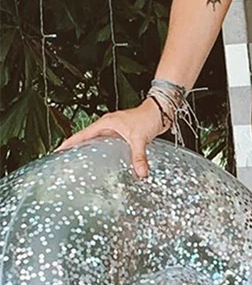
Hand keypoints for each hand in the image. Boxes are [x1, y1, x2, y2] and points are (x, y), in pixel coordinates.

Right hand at [53, 98, 168, 178]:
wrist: (162, 110)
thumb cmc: (148, 117)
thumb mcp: (140, 138)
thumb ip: (139, 157)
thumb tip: (140, 173)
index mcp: (106, 123)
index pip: (82, 135)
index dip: (68, 144)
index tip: (56, 153)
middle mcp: (108, 126)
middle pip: (86, 139)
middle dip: (76, 150)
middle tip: (65, 164)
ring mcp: (115, 131)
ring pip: (97, 143)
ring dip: (90, 152)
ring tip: (80, 166)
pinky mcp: (122, 135)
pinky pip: (108, 146)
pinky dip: (104, 153)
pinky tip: (104, 164)